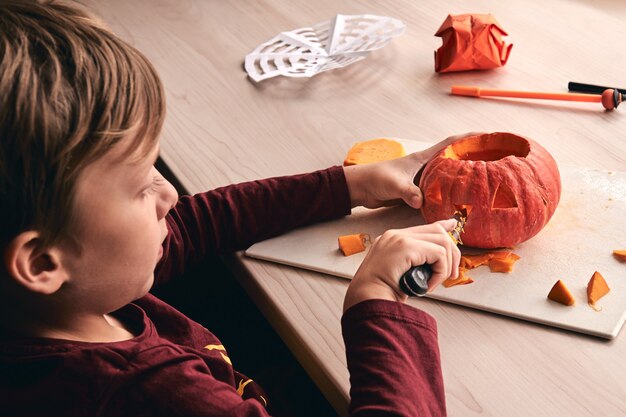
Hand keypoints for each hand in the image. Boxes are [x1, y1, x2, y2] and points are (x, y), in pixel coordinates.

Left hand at [343, 132, 483, 208]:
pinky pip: (439, 191)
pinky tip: (460, 201)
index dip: (468, 137)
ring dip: (462, 178)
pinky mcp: (417, 192)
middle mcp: (425, 167)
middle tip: (493, 161)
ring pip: (447, 176)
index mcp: (422, 158)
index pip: (450, 143)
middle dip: (472, 157)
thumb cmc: (376, 179)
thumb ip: (408, 192)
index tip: (488, 135)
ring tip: (483, 182)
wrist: (361, 188)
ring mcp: (422, 179)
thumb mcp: (394, 184)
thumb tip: (421, 202)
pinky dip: (449, 194)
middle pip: (453, 159)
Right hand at [343, 219, 460, 311]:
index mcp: (391, 239)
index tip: (453, 226)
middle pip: (437, 231)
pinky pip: (439, 255)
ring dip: (445, 267)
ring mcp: (399, 238)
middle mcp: (394, 234)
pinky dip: (440, 273)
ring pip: (442, 242)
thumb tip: (437, 259)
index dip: (442, 227)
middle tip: (451, 275)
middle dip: (452, 253)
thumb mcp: (400, 272)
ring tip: (433, 283)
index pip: (424, 227)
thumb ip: (415, 262)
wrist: (367, 300)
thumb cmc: (380, 293)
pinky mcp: (406, 246)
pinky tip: (428, 285)